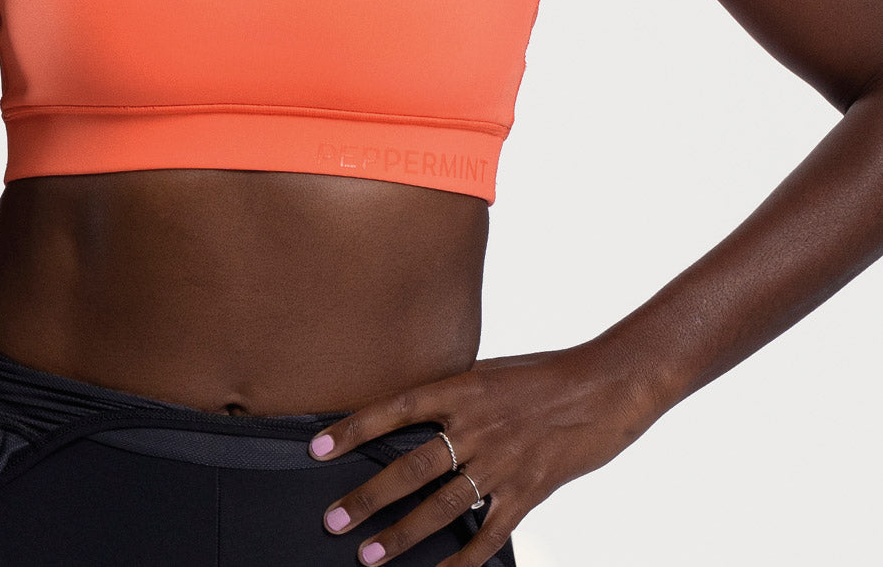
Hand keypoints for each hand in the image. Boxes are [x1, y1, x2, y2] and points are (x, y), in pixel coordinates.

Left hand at [307, 339, 661, 564]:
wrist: (605, 385)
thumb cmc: (545, 375)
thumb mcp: (492, 373)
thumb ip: (455, 397)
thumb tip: (417, 417)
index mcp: (462, 388)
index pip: (395, 408)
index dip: (354, 428)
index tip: (317, 448)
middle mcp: (477, 425)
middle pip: (411, 466)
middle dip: (368, 497)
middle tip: (333, 518)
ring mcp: (502, 461)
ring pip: (442, 505)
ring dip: (403, 534)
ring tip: (369, 555)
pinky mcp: (529, 490)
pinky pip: (489, 532)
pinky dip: (463, 561)